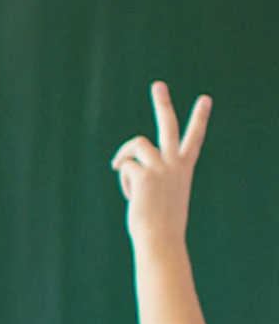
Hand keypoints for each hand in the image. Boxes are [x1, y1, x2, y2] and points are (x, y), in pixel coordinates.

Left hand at [112, 81, 211, 250]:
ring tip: (117, 166)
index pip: (194, 139)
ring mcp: (161, 167)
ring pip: (137, 144)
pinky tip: (131, 195)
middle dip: (163, 104)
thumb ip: (150, 178)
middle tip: (158, 84)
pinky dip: (123, 180)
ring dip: (124, 155)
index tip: (205, 99)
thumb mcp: (160, 197)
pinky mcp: (144, 173)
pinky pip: (125, 166)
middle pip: (169, 126)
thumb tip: (126, 167)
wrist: (160, 239)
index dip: (199, 119)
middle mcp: (175, 164)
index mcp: (183, 169)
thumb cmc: (159, 225)